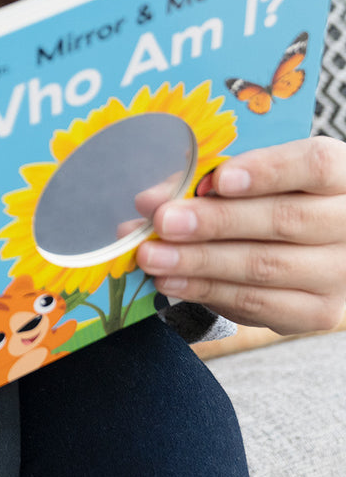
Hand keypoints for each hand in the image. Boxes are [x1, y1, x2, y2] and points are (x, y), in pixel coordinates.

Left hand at [137, 136, 345, 334]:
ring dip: (200, 262)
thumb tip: (150, 202)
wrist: (290, 243)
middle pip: (286, 219)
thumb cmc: (258, 194)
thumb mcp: (235, 176)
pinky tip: (170, 282)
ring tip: (153, 257)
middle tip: (164, 222)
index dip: (267, 171)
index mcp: (338, 173)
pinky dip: (207, 291)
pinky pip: (260, 304)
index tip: (218, 180)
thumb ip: (197, 182)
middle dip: (215, 221)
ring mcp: (339, 271)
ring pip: (267, 266)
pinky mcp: (318, 311)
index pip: (315, 166)